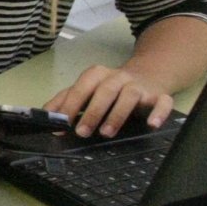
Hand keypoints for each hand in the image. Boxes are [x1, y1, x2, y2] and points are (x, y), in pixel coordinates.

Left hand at [43, 64, 172, 137]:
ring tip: (106, 133)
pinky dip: (158, 112)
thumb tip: (44, 115)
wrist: (149, 73)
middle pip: (104, 90)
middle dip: (92, 111)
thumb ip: (66, 100)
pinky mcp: (159, 95)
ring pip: (130, 95)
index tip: (61, 123)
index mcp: (98, 75)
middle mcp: (118, 77)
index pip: (81, 87)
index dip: (71, 104)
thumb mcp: (87, 89)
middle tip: (82, 132)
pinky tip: (152, 124)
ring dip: (117, 114)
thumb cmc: (111, 86)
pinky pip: (162, 101)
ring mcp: (139, 86)